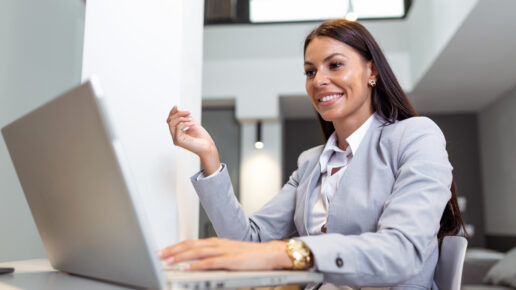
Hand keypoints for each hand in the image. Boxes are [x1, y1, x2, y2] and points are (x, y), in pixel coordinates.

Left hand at [158, 237, 292, 270]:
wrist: (269, 253)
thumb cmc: (250, 255)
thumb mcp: (227, 254)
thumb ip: (212, 256)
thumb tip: (197, 262)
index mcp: (215, 242)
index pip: (190, 243)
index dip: (175, 247)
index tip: (162, 251)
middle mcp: (217, 244)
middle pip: (190, 245)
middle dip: (172, 251)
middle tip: (158, 255)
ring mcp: (223, 251)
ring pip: (196, 252)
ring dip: (179, 256)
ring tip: (167, 261)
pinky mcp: (230, 260)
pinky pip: (210, 263)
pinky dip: (196, 265)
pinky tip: (187, 268)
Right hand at [166, 106, 220, 174]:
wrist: (207, 145)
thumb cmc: (201, 136)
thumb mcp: (191, 122)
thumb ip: (183, 116)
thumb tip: (175, 108)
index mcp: (177, 132)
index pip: (170, 120)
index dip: (172, 113)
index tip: (176, 106)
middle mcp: (175, 136)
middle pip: (170, 121)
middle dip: (178, 114)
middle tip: (189, 112)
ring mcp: (175, 139)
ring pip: (171, 124)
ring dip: (181, 118)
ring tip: (191, 119)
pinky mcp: (178, 141)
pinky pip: (178, 128)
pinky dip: (185, 123)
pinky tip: (192, 123)